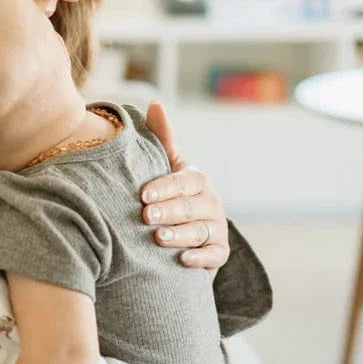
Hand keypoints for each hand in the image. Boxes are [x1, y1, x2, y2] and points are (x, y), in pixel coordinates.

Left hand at [141, 100, 230, 272]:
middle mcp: (211, 203)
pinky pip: (214, 256)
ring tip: (159, 238)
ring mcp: (216, 229)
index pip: (185, 181)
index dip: (166, 187)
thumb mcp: (165, 168)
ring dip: (181, 235)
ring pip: (202, 231)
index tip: (143, 194)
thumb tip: (154, 103)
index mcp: (197, 181)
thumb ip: (162, 139)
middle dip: (170, 210)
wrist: (176, 238)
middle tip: (147, 216)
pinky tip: (182, 260)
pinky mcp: (218, 254)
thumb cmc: (168, 197)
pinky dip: (200, 259)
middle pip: (193, 206)